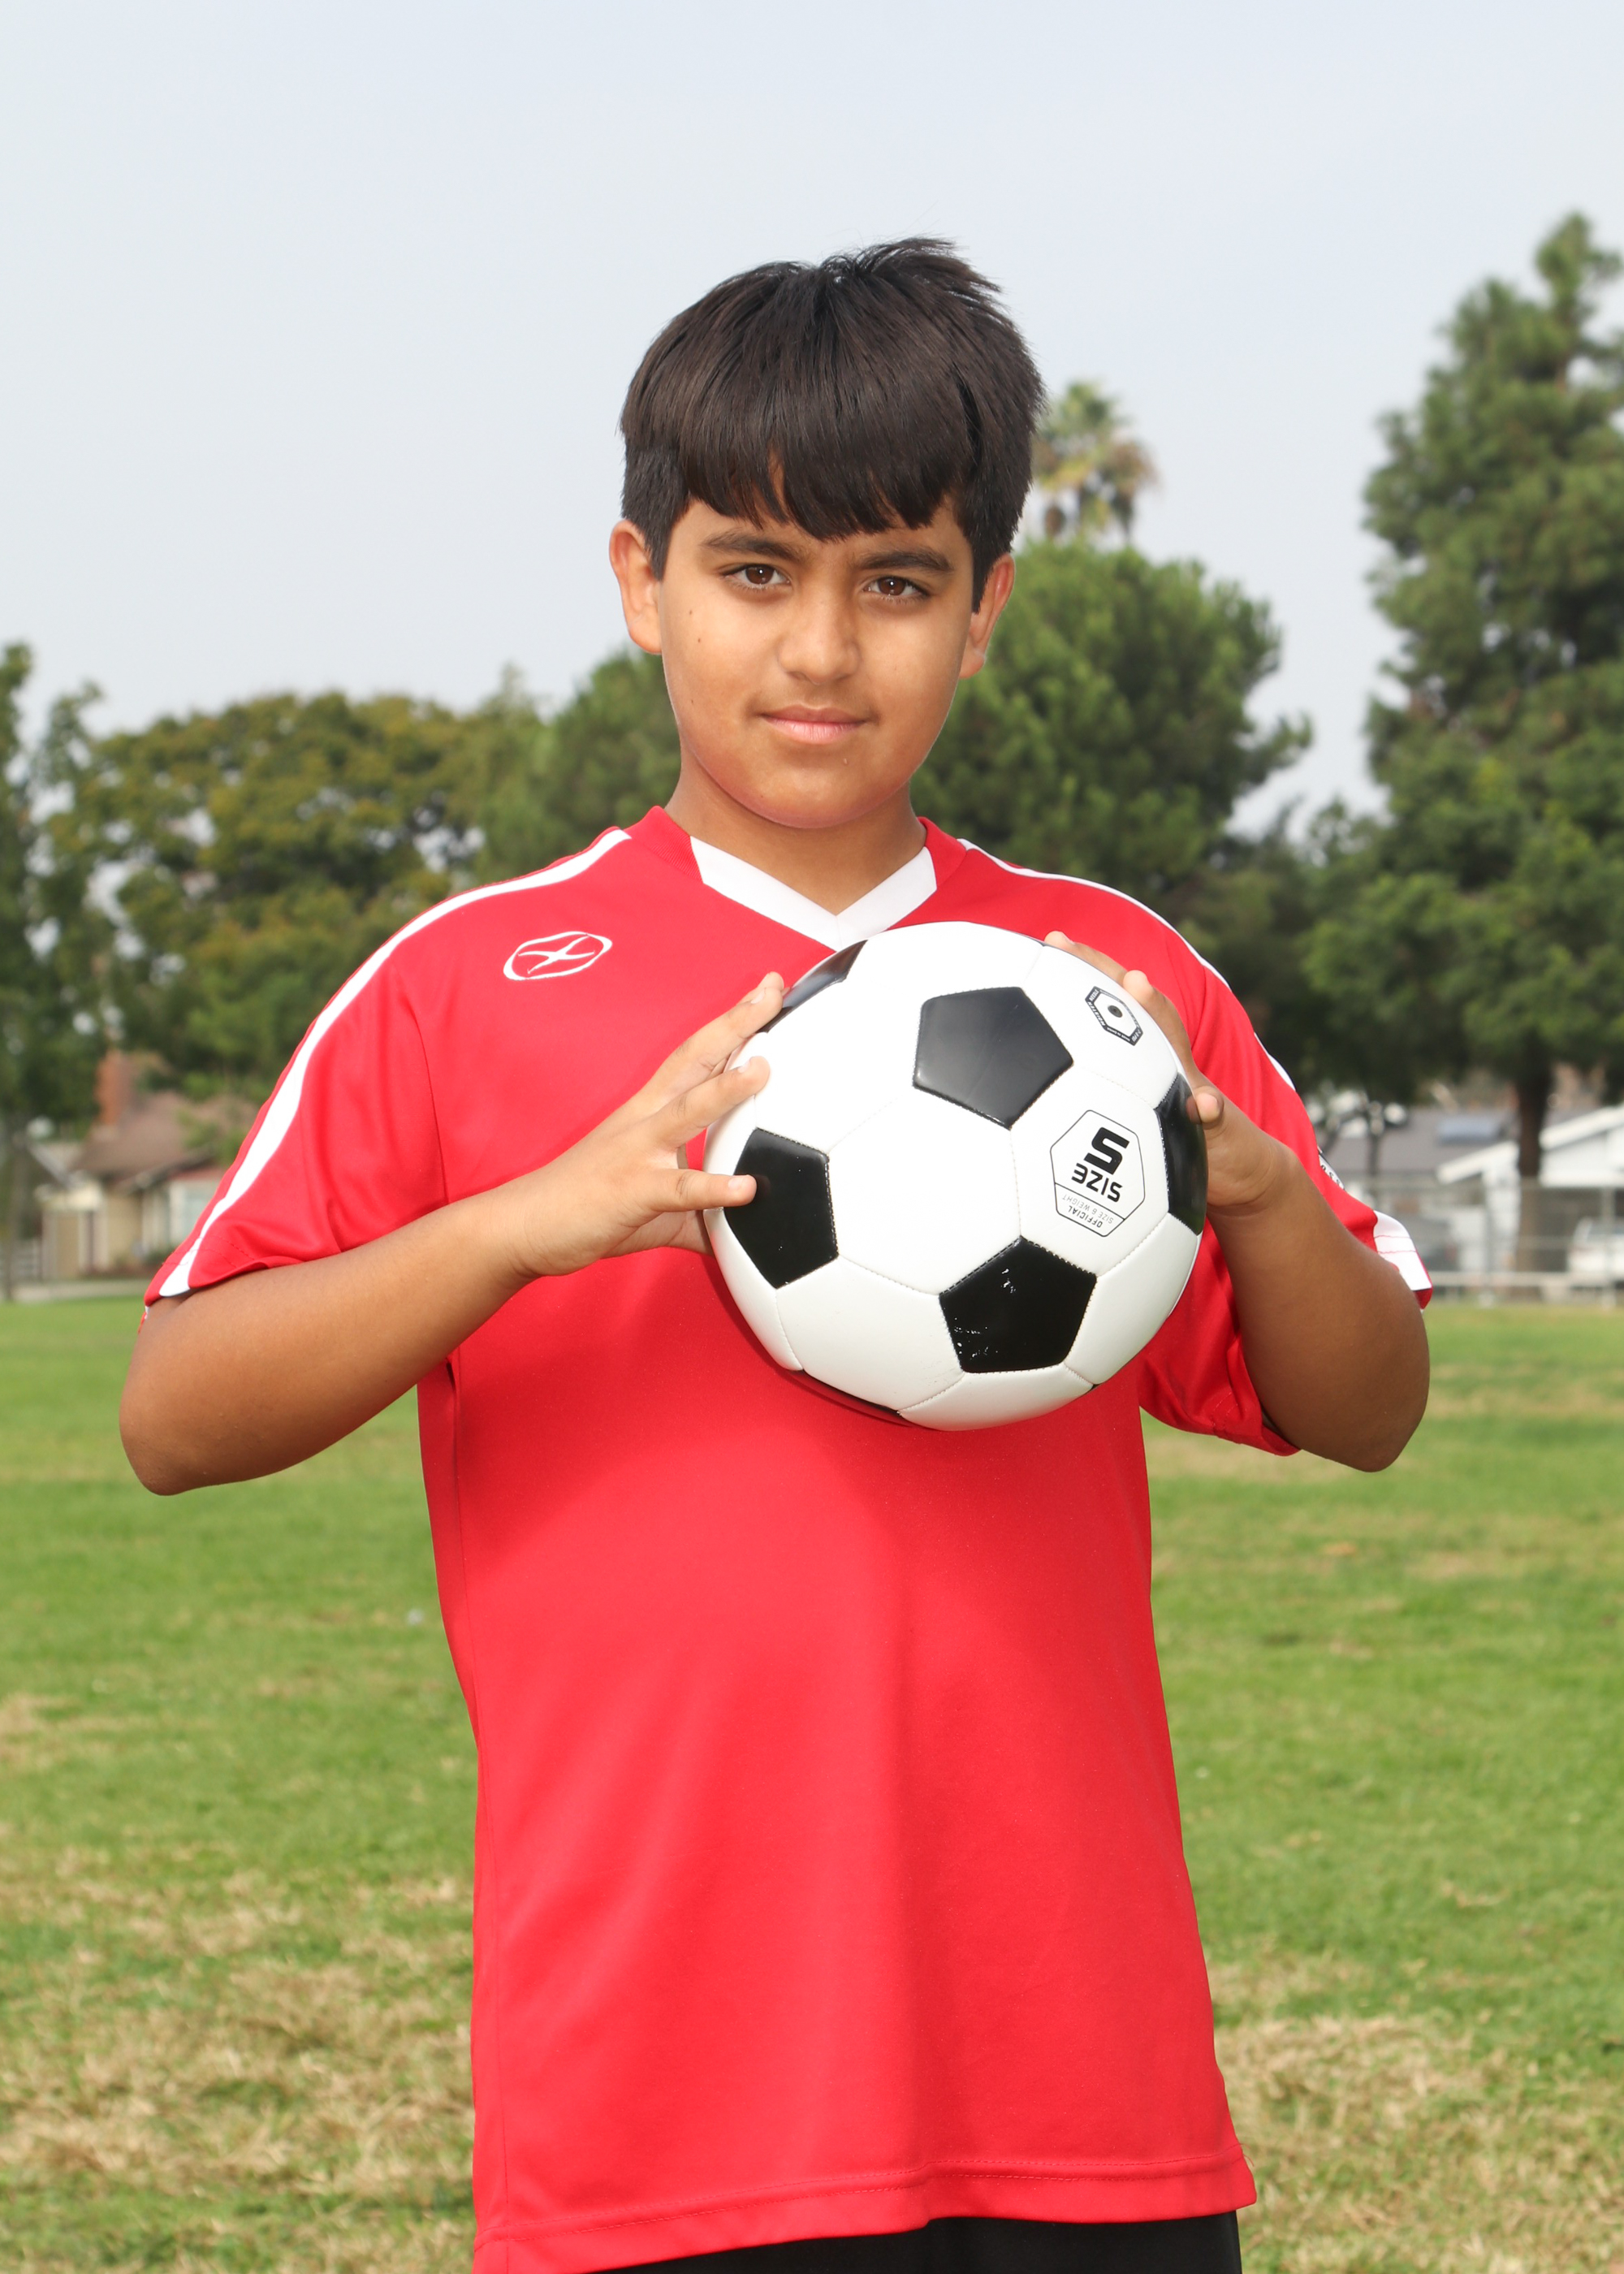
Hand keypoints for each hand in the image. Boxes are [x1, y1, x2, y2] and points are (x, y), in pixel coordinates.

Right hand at [484, 973, 785, 1280]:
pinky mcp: (633, 1192)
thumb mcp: (657, 1202)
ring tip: (762, 1069)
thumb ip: (702, 1211)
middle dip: (735, 1024)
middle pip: (695, 1059)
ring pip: (687, 1111)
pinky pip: (680, 1189)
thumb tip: (739, 1233)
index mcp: (651, 1111)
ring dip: (725, 1088)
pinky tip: (744, 1189)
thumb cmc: (589, 1206)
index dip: (733, 1022)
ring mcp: (639, 1152)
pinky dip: (713, 1187)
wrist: (525, 1224)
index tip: (767, 989)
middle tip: (772, 991)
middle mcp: (646, 1119)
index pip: (698, 1055)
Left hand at [1044, 934, 1289, 1217]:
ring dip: (1157, 1015)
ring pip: (1172, 1046)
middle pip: (1138, 1008)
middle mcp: (1167, 1064)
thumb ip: (1103, 1110)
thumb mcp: (1136, 1127)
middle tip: (1064, 943)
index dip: (1083, 974)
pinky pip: (1213, 1114)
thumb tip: (1043, 1110)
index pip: (1112, 1010)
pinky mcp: (1218, 1123)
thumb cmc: (1176, 1146)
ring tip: (1136, 983)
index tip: (1051, 944)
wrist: (1241, 1169)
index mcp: (1144, 1063)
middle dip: (1103, 971)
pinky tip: (1202, 1104)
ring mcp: (1194, 1087)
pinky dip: (1208, 1107)